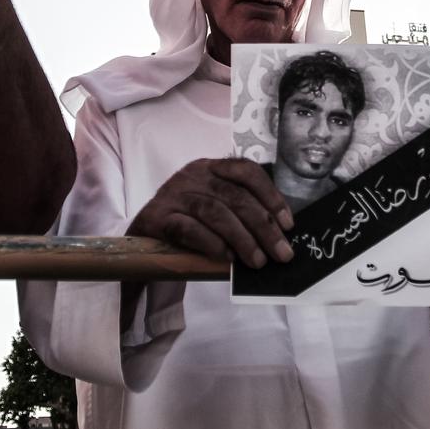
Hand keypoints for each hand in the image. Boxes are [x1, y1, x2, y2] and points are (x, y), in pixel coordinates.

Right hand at [127, 158, 295, 267]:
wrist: (141, 239)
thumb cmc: (187, 223)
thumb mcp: (215, 209)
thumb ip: (241, 213)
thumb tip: (279, 234)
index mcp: (210, 167)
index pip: (246, 172)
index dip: (271, 196)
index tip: (288, 224)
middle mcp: (191, 175)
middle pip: (235, 196)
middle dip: (263, 226)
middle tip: (281, 253)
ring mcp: (173, 195)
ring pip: (215, 212)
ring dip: (242, 238)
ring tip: (258, 261)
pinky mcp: (157, 217)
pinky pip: (189, 229)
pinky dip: (212, 244)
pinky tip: (228, 259)